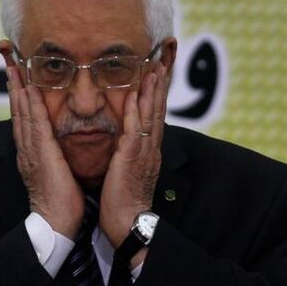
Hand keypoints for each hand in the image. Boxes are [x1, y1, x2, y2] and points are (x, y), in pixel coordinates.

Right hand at [7, 66, 83, 238]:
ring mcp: (31, 151)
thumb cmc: (60, 201)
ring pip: (22, 114)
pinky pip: (34, 125)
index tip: (18, 77)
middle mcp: (26, 149)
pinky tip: (29, 90)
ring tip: (15, 68)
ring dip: (18, 89)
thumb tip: (57, 147)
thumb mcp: (55, 173)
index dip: (20, 97)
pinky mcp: (40, 154)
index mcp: (30, 153)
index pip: (24, 119)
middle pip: (18, 111)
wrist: (56, 222)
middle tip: (10, 63)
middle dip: (14, 86)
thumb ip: (53, 157)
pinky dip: (30, 107)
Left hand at [100, 64, 168, 253]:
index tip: (159, 74)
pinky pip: (135, 130)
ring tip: (155, 70)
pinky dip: (136, 112)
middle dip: (161, 86)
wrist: (128, 224)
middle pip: (158, 111)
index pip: (155, 117)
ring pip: (151, 116)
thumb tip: (126, 142)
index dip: (157, 95)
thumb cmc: (124, 202)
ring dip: (152, 92)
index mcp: (149, 151)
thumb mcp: (129, 172)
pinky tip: (134, 96)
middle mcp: (151, 149)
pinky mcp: (132, 159)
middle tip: (162, 62)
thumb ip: (130, 155)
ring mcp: (144, 153)